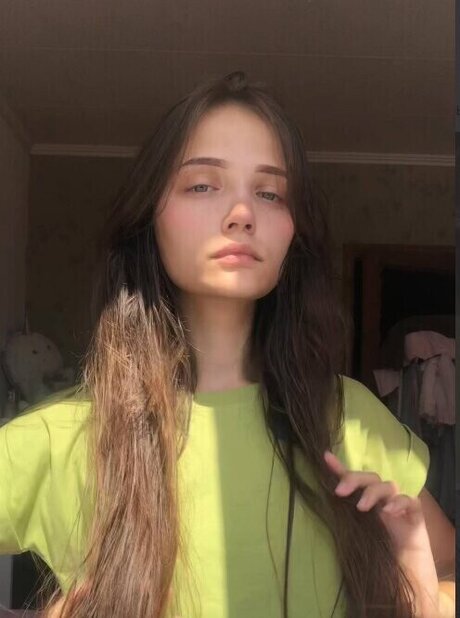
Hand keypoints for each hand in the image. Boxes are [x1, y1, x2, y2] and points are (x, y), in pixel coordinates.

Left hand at [324, 450, 440, 616]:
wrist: (404, 578)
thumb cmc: (377, 553)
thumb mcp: (355, 534)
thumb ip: (342, 516)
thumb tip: (318, 503)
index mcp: (365, 501)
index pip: (353, 479)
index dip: (339, 468)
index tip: (325, 458)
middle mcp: (381, 499)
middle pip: (370, 477)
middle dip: (354, 479)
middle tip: (340, 492)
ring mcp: (398, 506)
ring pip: (388, 485)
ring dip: (373, 492)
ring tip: (362, 507)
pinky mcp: (415, 516)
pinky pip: (410, 502)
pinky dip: (399, 503)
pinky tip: (389, 512)